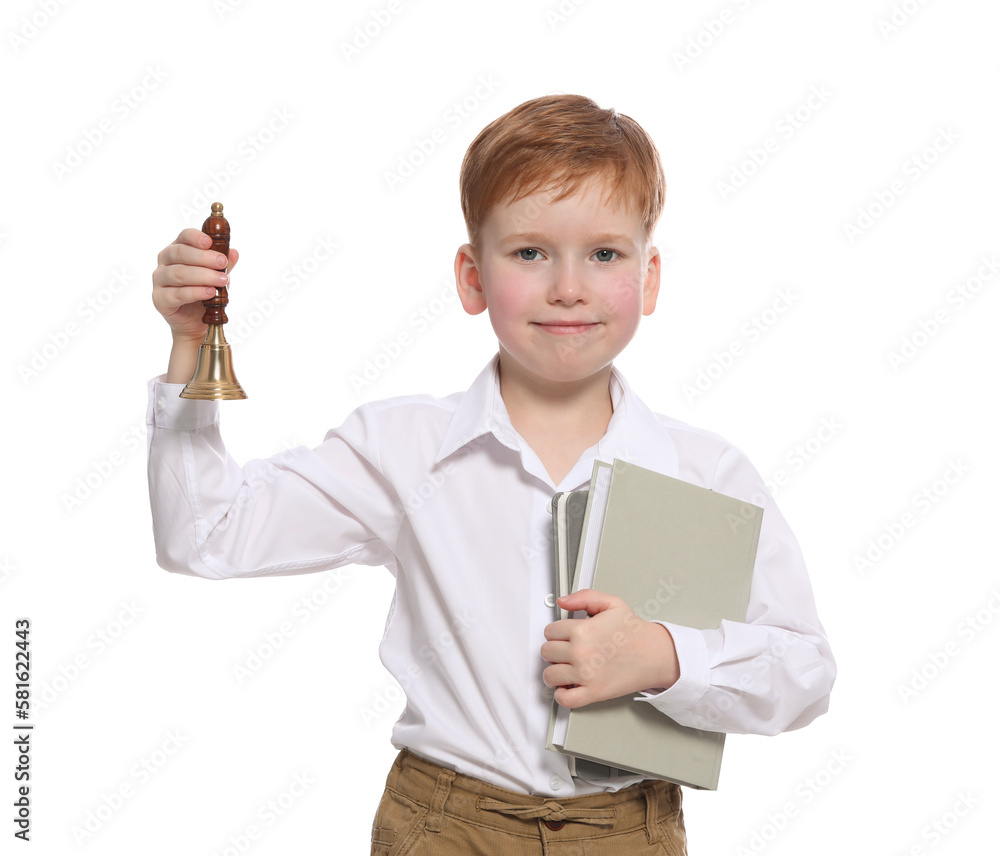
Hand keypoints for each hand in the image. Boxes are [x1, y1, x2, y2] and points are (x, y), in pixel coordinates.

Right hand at [151, 228, 239, 341]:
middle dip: (204, 257)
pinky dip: (195, 292)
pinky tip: (209, 292)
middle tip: (222, 262)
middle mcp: (164, 262)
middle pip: (180, 253)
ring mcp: (159, 281)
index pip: (183, 237)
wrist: (196, 321)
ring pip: (179, 274)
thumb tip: (233, 252)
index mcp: (177, 250)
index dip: (195, 237)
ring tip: (221, 280)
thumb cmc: (204, 292)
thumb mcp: (217, 275)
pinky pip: (177, 294)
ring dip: (203, 276)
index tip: (210, 242)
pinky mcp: (160, 299)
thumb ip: (224, 264)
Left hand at [540, 589, 678, 708]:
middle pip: (547, 652)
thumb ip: (584, 597)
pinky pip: (565, 699)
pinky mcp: (594, 692)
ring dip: (553, 672)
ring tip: (562, 668)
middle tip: (564, 651)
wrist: (655, 654)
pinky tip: (567, 687)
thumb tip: (563, 601)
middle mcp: (581, 653)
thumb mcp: (611, 603)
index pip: (549, 632)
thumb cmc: (634, 632)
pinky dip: (561, 695)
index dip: (555, 632)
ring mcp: (586, 674)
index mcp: (582, 631)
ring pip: (550, 675)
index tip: (562, 636)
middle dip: (554, 650)